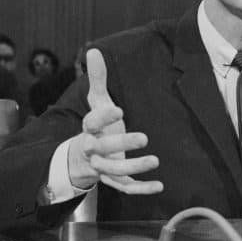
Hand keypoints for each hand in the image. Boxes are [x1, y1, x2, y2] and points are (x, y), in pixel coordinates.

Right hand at [66, 48, 161, 193]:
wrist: (81, 159)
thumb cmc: (95, 127)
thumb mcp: (96, 102)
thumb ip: (98, 79)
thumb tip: (93, 51)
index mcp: (89, 128)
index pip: (92, 122)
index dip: (104, 117)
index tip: (119, 109)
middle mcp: (93, 149)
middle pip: (103, 148)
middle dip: (122, 144)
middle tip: (144, 137)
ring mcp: (103, 167)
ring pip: (114, 171)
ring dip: (134, 167)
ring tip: (155, 161)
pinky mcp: (114, 181)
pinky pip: (126, 188)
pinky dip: (141, 189)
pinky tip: (159, 186)